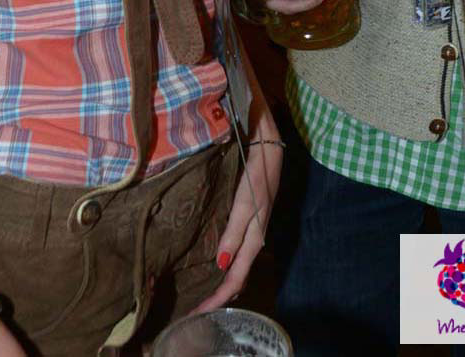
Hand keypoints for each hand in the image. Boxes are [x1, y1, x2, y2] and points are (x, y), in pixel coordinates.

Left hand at [193, 131, 282, 312]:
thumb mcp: (245, 204)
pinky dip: (225, 266)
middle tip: (196, 310)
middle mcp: (253, 240)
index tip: (199, 313)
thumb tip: (222, 264)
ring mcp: (251, 231)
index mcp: (254, 239)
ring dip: (222, 284)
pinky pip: (236, 253)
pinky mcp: (247, 222)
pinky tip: (214, 264)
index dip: (218, 299)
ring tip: (202, 294)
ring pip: (237, 267)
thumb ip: (234, 232)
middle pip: (237, 278)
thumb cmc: (257, 176)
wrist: (268, 151)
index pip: (236, 279)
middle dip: (219, 297)